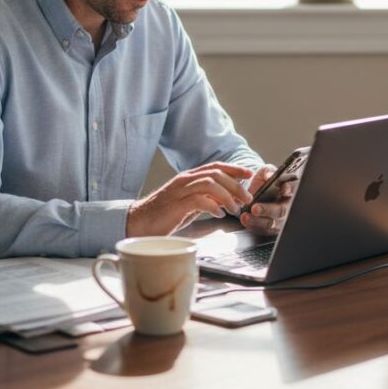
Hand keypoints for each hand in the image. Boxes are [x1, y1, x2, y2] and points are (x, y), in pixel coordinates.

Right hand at [126, 162, 253, 236]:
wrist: (139, 223)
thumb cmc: (164, 215)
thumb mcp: (188, 203)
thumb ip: (204, 198)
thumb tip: (224, 199)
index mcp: (188, 177)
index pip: (215, 166)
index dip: (234, 168)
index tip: (249, 174)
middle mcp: (185, 180)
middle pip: (217, 174)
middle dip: (236, 185)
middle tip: (247, 198)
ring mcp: (180, 191)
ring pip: (210, 184)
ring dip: (227, 196)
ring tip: (235, 208)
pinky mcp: (176, 205)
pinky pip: (200, 200)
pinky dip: (213, 206)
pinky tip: (219, 214)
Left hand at [241, 164, 298, 235]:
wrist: (256, 193)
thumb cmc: (265, 181)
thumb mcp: (266, 172)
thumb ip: (268, 172)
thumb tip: (269, 176)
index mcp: (289, 188)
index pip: (294, 189)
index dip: (289, 189)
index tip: (283, 189)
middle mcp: (287, 205)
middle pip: (282, 210)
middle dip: (268, 210)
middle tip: (255, 208)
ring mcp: (281, 219)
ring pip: (272, 223)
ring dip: (258, 221)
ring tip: (245, 217)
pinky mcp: (272, 228)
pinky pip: (264, 230)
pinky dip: (253, 226)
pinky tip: (245, 221)